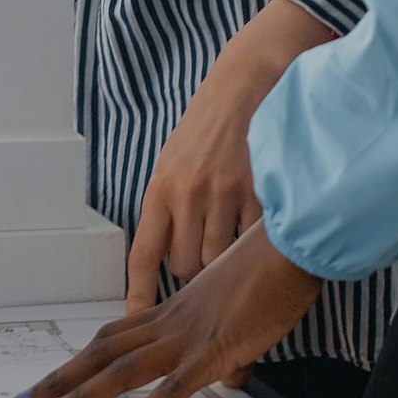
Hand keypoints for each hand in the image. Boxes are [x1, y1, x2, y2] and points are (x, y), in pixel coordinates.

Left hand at [16, 224, 324, 397]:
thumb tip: (232, 377)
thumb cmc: (269, 273)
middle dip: (59, 380)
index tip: (51, 381)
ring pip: (121, 370)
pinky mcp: (213, 351)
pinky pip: (174, 386)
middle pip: (100, 352)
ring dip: (81, 396)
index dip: (77, 360)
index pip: (110, 338)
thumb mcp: (238, 315)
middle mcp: (168, 324)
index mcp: (170, 313)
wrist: (290, 247)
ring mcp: (186, 337)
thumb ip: (228, 348)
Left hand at [127, 0, 337, 313]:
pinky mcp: (260, 190)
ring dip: (228, 260)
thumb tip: (168, 249)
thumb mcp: (175, 160)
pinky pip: (253, 240)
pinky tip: (261, 231)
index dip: (138, 294)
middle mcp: (188, 194)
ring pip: (221, 260)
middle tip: (210, 255)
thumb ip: (170, 203)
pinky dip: (257, 243)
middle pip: (187, 267)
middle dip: (197, 271)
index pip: (142, 255)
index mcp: (161, 187)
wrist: (248, 79)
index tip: (137, 318)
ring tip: (236, 240)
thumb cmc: (211, 121)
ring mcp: (225, 193)